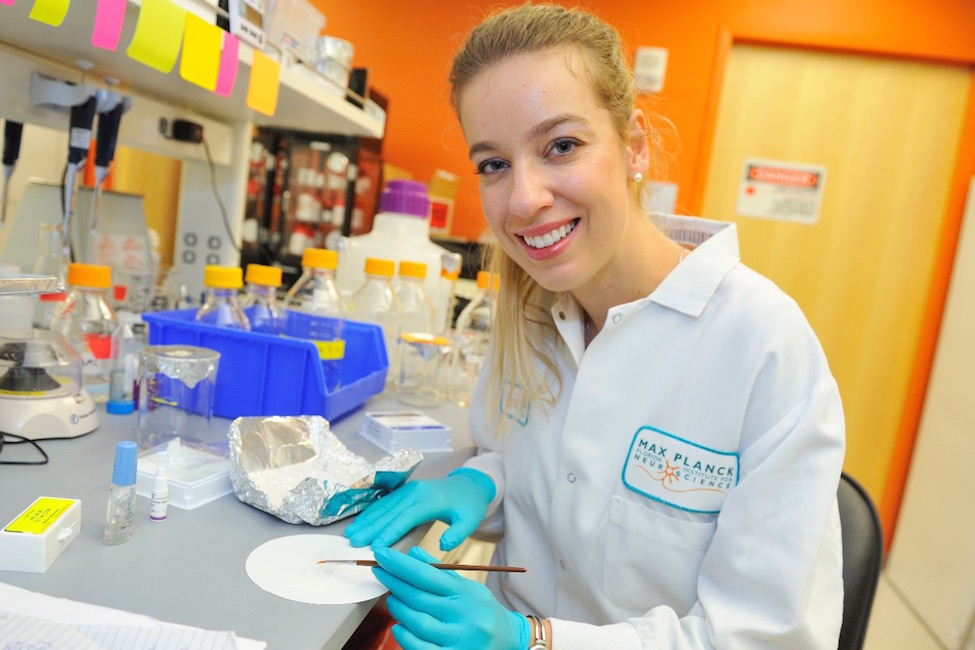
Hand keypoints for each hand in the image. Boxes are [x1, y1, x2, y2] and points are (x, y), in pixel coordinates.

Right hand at [345, 468, 494, 550]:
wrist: (468, 485)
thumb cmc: (468, 507)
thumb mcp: (470, 521)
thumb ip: (458, 534)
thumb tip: (443, 546)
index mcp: (431, 500)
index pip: (407, 518)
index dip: (391, 532)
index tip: (376, 547)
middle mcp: (416, 492)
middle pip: (390, 512)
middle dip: (371, 527)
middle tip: (353, 542)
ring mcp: (408, 490)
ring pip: (384, 506)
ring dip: (366, 520)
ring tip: (350, 534)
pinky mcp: (404, 491)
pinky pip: (385, 503)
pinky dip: (370, 513)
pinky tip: (359, 523)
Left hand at [373, 545, 528, 649]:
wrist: (509, 641)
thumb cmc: (483, 611)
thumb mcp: (467, 587)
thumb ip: (439, 573)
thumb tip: (412, 554)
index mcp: (468, 593)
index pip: (428, 575)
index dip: (401, 565)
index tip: (382, 555)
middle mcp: (464, 615)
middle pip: (419, 597)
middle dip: (394, 583)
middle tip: (380, 573)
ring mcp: (459, 639)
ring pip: (417, 622)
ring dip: (398, 609)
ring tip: (391, 599)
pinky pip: (420, 648)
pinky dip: (405, 637)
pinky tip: (399, 626)